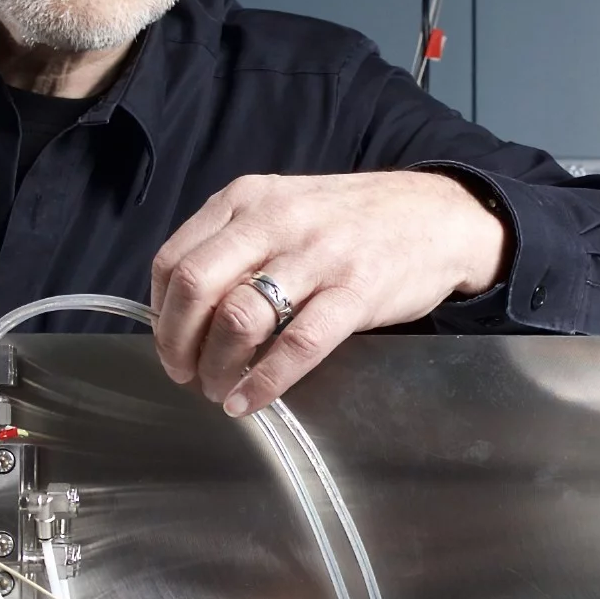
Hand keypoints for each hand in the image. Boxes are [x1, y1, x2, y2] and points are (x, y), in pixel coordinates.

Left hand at [150, 170, 510, 416]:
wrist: (438, 215)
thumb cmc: (353, 221)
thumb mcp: (285, 207)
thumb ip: (238, 243)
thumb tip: (188, 309)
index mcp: (247, 199)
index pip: (174, 258)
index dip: (161, 312)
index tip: (169, 341)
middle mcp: (275, 221)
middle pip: (195, 286)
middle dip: (177, 343)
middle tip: (184, 373)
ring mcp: (317, 255)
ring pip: (240, 317)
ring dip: (217, 366)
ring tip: (218, 389)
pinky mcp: (356, 291)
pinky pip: (297, 344)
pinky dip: (264, 381)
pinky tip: (250, 399)